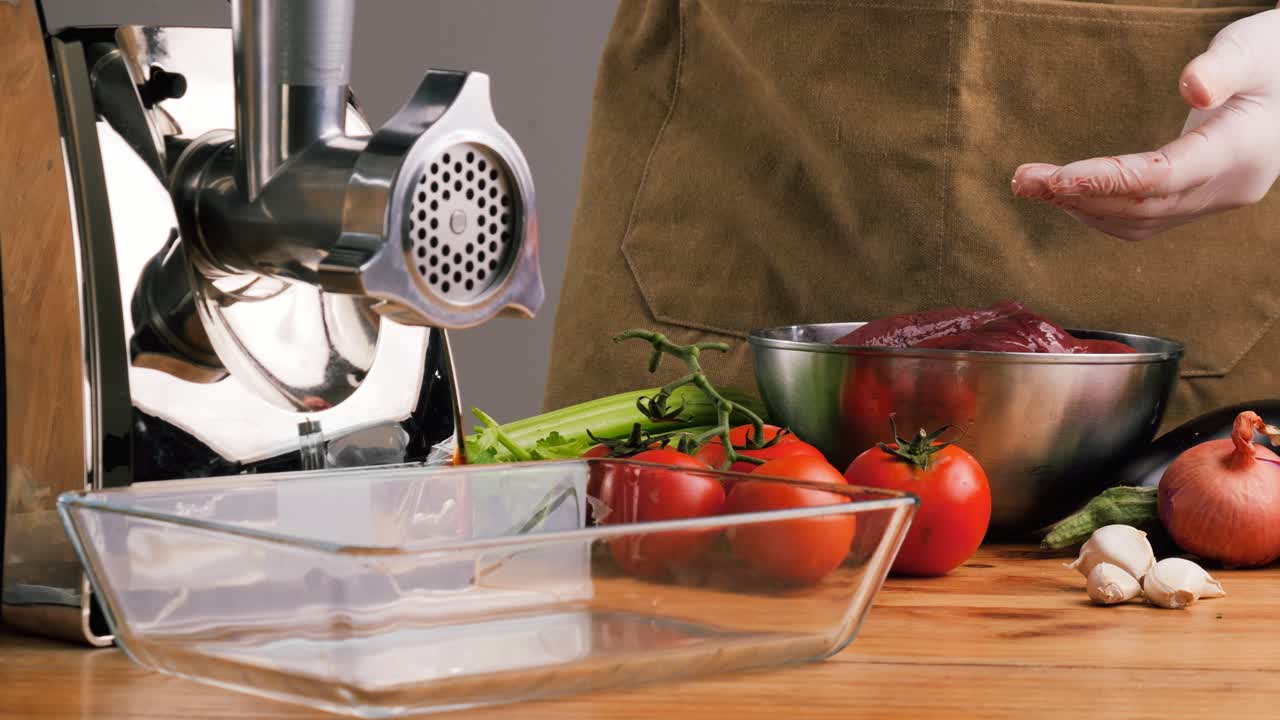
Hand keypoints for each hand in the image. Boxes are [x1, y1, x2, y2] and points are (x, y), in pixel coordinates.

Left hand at [1011, 9, 1279, 239]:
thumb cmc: (1275, 55)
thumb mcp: (1253, 48)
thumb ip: (1222, 68)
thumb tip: (1192, 87)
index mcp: (1243, 151)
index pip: (1163, 178)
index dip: (1106, 181)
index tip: (1056, 178)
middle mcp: (1229, 187)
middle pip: (1143, 204)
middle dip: (1077, 195)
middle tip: (1021, 179)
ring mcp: (1216, 199)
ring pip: (1140, 220)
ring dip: (1081, 207)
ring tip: (1030, 185)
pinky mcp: (1201, 200)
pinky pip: (1144, 218)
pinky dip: (1101, 210)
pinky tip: (1065, 194)